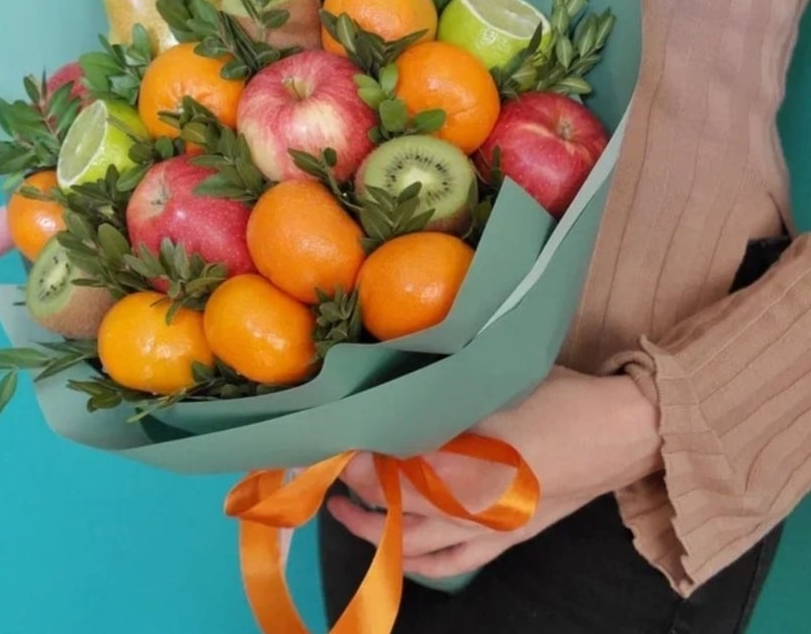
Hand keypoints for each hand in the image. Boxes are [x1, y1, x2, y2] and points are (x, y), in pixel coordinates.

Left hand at [327, 366, 661, 578]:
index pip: (396, 478)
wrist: (624, 430)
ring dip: (381, 533)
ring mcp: (494, 529)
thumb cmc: (558, 399)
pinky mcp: (510, 537)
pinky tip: (403, 551)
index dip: (359, 466)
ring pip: (421, 545)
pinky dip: (422, 560)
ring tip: (349, 510)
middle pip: (401, 515)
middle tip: (326, 477)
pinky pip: (456, 560)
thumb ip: (442, 405)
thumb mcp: (495, 390)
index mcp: (472, 468)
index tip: (332, 446)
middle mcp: (477, 508)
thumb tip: (392, 406)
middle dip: (358, 499)